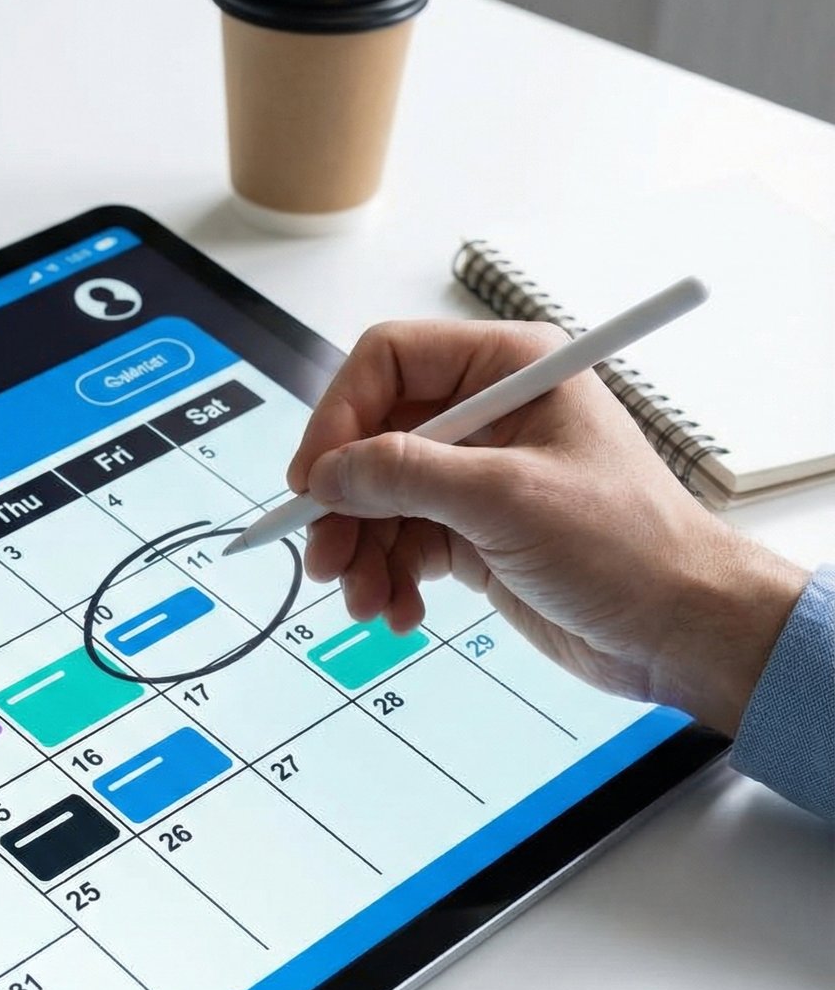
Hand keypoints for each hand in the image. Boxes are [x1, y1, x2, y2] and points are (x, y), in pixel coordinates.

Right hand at [289, 319, 807, 733]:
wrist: (675, 628)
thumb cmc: (629, 545)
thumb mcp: (507, 499)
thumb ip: (408, 476)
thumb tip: (330, 472)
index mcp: (509, 368)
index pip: (390, 362)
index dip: (340, 416)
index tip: (314, 480)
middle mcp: (488, 413)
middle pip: (372, 438)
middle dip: (344, 504)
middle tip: (325, 558)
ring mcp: (477, 476)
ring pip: (378, 500)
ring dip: (360, 554)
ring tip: (365, 601)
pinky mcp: (472, 532)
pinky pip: (400, 545)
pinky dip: (388, 579)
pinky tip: (400, 611)